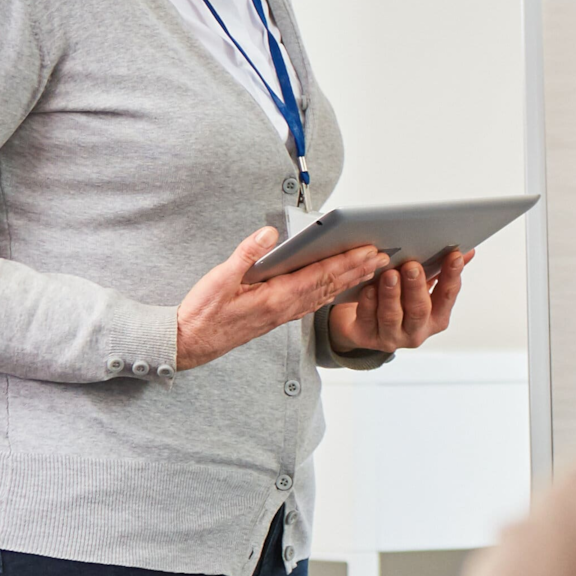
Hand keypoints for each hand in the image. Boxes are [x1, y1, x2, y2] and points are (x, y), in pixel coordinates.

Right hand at [176, 229, 387, 371]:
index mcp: (276, 298)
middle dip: (360, 269)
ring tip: (373, 269)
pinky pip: (313, 302)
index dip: (348, 262)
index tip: (370, 251)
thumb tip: (270, 233)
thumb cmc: (202, 313)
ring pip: (325, 294)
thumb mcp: (219, 279)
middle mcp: (286, 308)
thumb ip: (246, 255)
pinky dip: (332, 292)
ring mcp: (283, 315)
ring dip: (351, 280)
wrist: (189, 342)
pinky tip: (341, 287)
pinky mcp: (277, 317)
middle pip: (331, 285)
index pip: (321, 275)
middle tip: (385, 256)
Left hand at [327, 247, 468, 355]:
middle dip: (416, 287)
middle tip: (412, 266)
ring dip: (392, 294)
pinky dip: (368, 303)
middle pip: (419, 310)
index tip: (454, 256)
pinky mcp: (367, 338)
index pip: (447, 295)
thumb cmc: (397, 302)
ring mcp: (392, 337)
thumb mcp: (421, 287)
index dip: (452, 275)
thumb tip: (467, 252)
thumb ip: (441, 271)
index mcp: (436, 318)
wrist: (362, 326)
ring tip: (390, 275)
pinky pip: (367, 320)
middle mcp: (416, 331)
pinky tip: (368, 289)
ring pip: (392, 316)